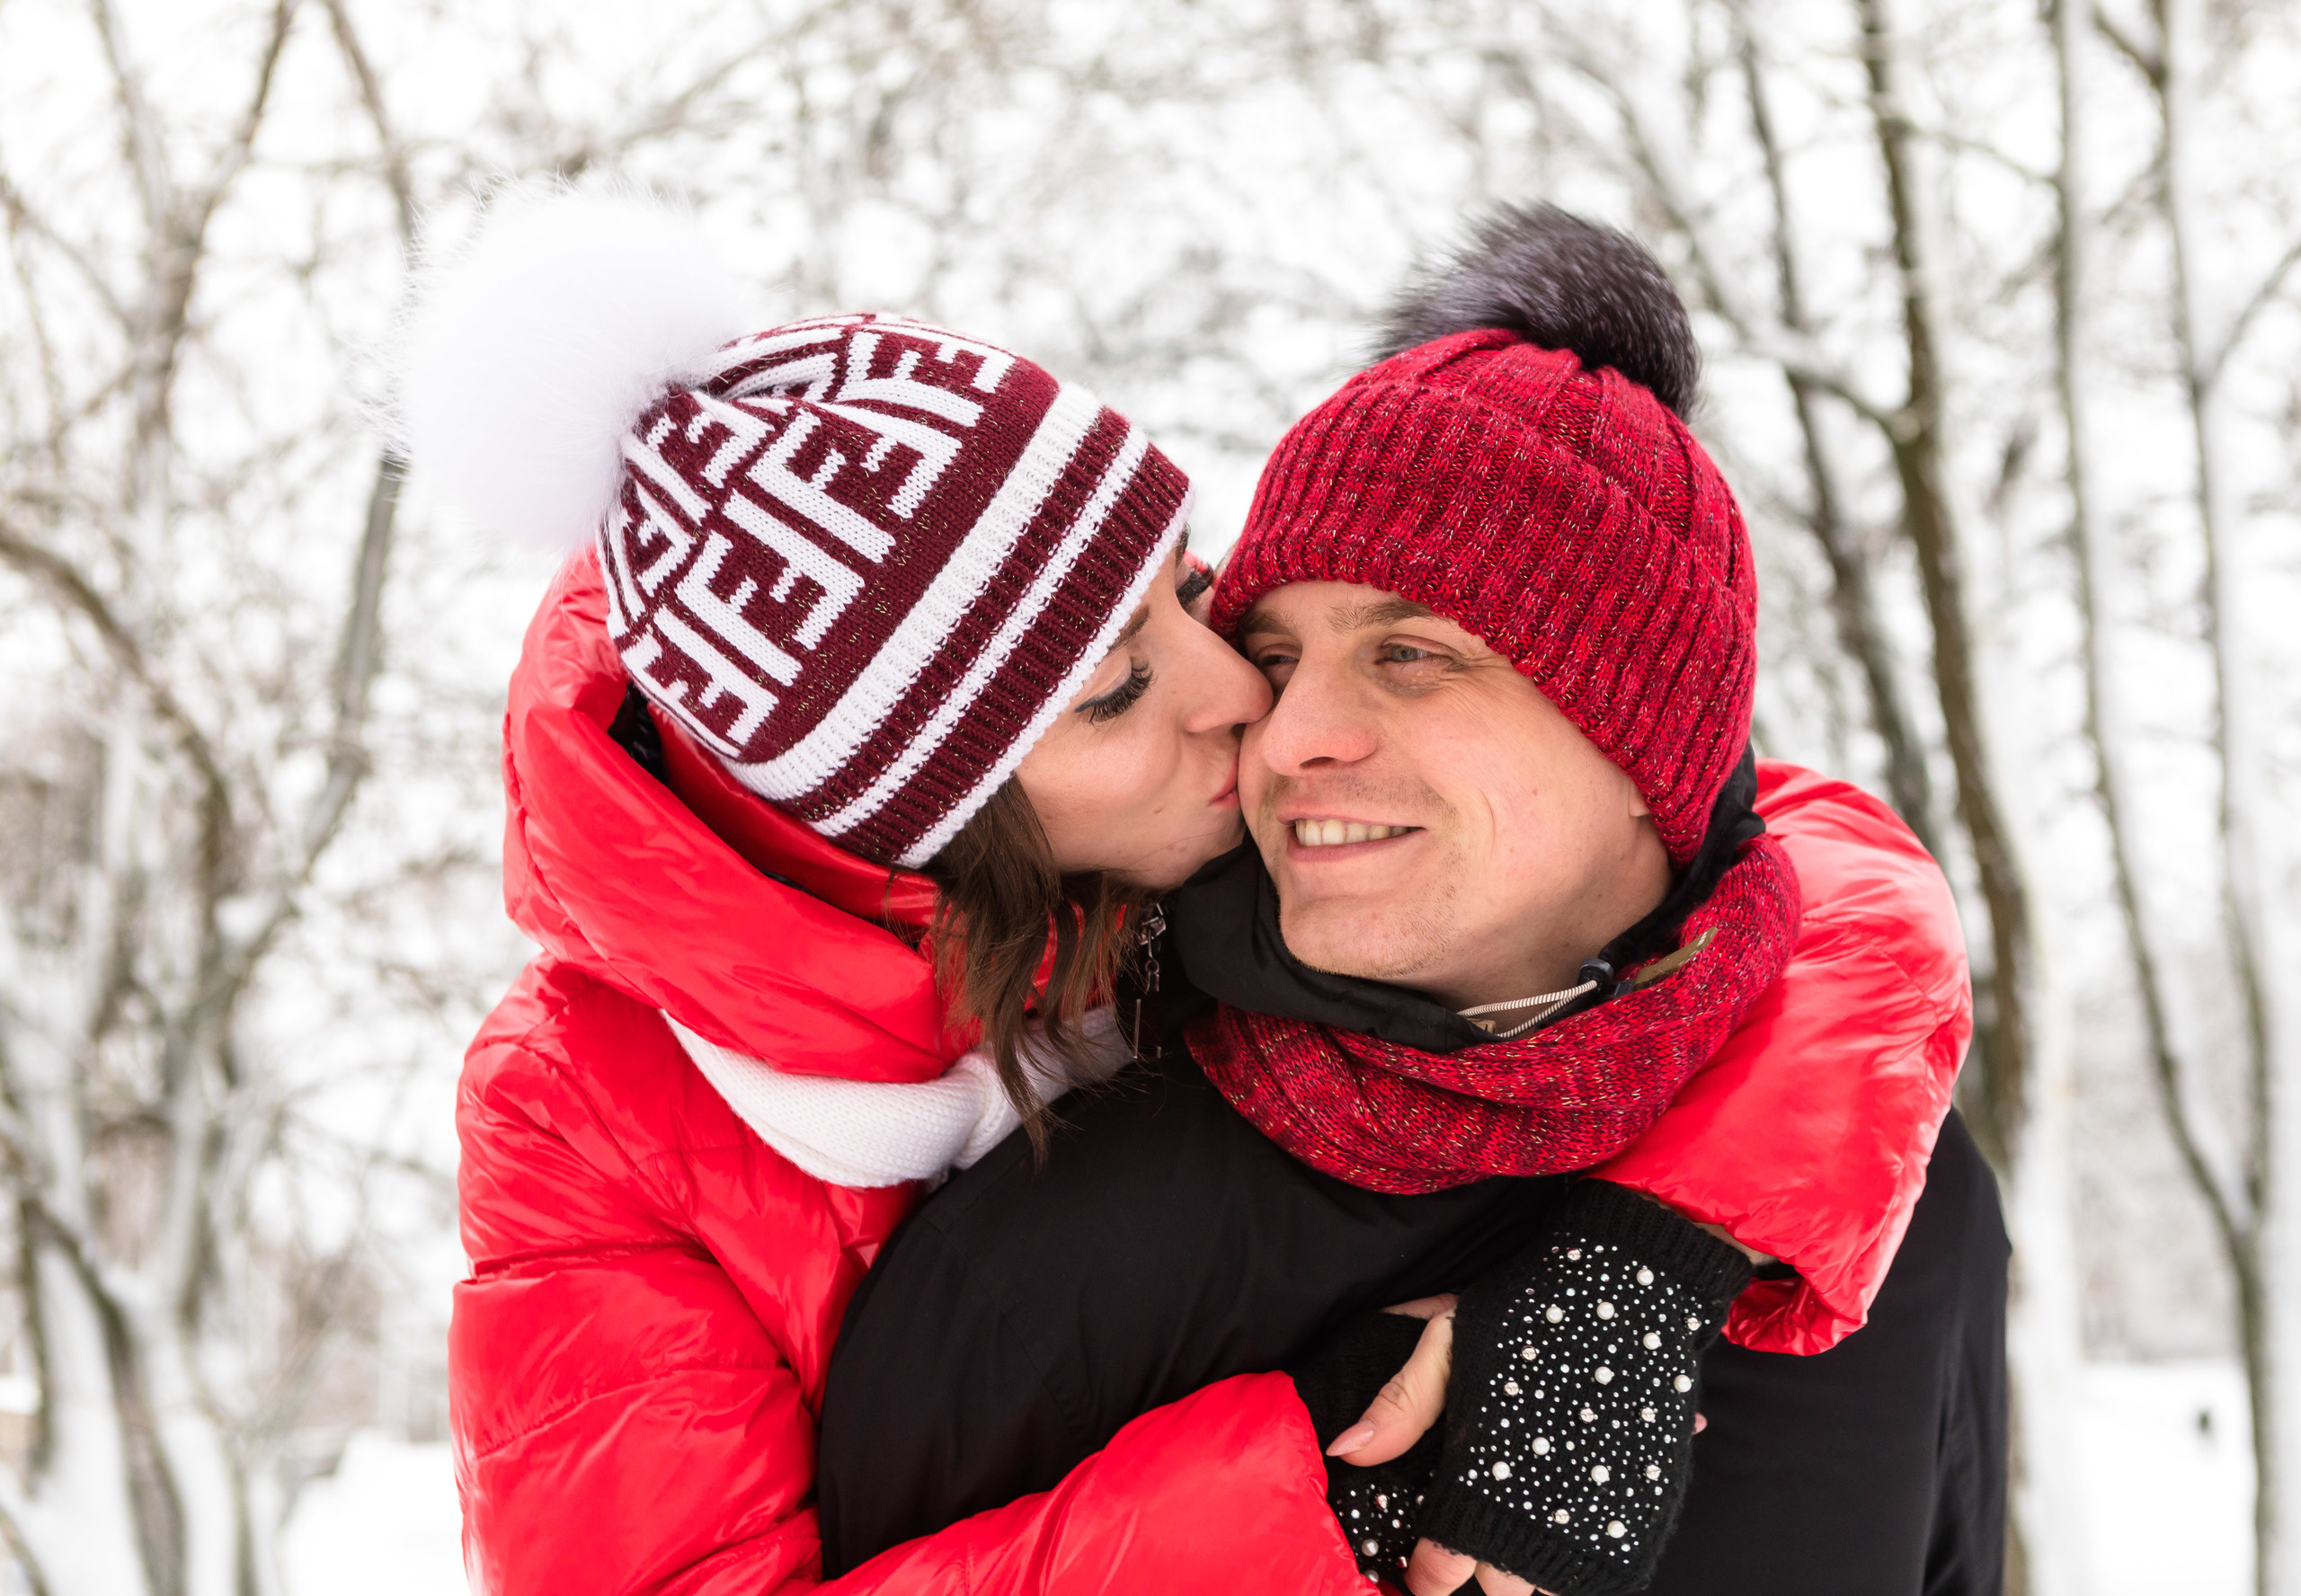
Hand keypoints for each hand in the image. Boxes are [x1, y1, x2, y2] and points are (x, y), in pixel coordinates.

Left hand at [1328, 1292, 1708, 1595]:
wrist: (1628, 1295)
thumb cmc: (1526, 1315)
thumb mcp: (1447, 1348)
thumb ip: (1399, 1408)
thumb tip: (1343, 1453)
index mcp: (1479, 1484)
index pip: (1441, 1571)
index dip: (1424, 1576)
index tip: (1420, 1567)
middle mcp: (1534, 1517)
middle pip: (1500, 1592)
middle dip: (1482, 1573)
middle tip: (1472, 1538)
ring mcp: (1591, 1522)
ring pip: (1551, 1587)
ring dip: (1532, 1572)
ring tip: (1516, 1531)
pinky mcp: (1640, 1515)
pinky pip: (1602, 1570)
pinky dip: (1579, 1561)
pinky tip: (1564, 1524)